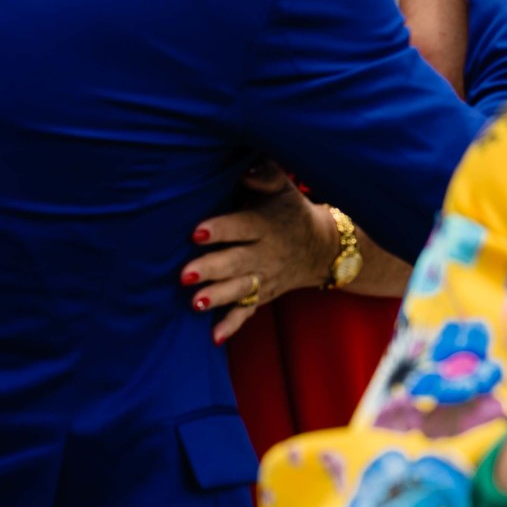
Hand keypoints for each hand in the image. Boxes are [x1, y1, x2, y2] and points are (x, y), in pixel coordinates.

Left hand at [184, 163, 340, 344]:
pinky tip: (214, 337)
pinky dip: (232, 325)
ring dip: (218, 297)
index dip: (220, 229)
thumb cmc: (289, 210)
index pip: (241, 227)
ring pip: (240, 289)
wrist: (321, 248)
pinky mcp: (262, 296)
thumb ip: (264, 175)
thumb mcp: (283, 188)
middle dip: (211, 269)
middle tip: (184, 275)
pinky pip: (248, 312)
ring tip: (195, 303)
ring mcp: (264, 278)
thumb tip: (245, 169)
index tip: (197, 232)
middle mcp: (264, 253)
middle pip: (236, 262)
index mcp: (264, 225)